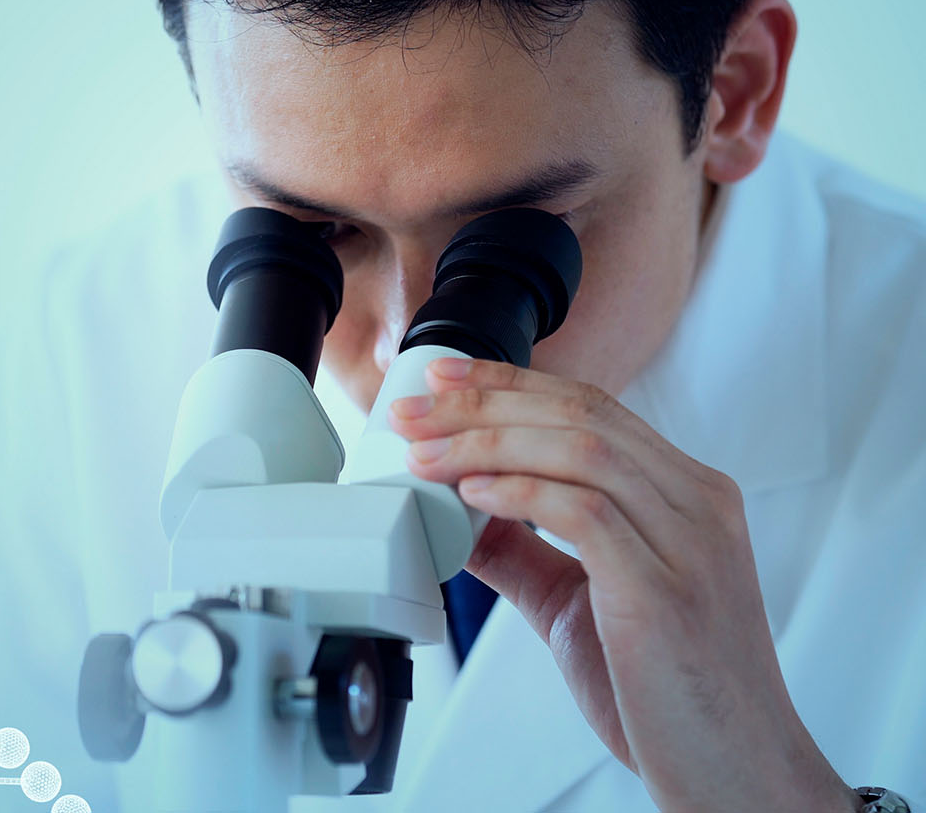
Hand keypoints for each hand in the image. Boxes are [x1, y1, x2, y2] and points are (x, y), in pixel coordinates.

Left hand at [388, 356, 859, 812]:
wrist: (737, 774)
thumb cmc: (672, 693)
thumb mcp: (581, 605)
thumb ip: (525, 551)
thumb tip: (453, 511)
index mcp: (687, 496)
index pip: (593, 406)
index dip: (510, 382)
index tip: (443, 375)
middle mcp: (698, 505)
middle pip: (581, 412)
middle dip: (483, 402)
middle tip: (411, 410)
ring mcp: (690, 544)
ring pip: (581, 448)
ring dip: (487, 442)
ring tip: (423, 455)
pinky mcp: (666, 591)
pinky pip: (586, 510)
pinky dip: (521, 491)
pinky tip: (472, 494)